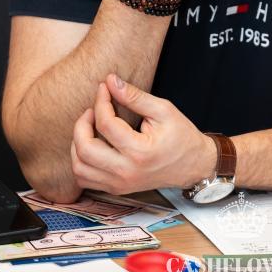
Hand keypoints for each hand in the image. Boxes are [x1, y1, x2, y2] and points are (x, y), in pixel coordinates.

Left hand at [71, 74, 216, 193]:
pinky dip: (81, 161)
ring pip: (79, 168)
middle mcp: (125, 172)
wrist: (193, 165)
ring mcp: (119, 185)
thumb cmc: (181, 136)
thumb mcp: (163, 110)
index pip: (106, 124)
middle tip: (92, 109)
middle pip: (85, 149)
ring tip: (89, 127)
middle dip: (82, 124)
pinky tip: (92, 145)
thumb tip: (111, 81)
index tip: (104, 87)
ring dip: (77, 144)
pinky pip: (85, 179)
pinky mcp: (116, 189)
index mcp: (139, 152)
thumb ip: (135, 96)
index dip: (101, 100)